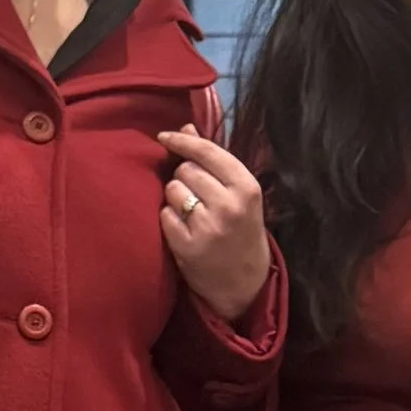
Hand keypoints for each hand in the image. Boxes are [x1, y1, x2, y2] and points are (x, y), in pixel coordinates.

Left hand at [158, 131, 271, 325]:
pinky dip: (169, 219)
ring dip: (175, 197)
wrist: (245, 284)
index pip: (208, 152)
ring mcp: (208, 227)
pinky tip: (183, 228)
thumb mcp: (240, 195)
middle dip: (185, 177)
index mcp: (246, 187)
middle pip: (186, 170)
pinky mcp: (188, 247)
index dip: (183, 140)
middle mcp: (229, 205)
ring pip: (172, 190)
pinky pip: (164, 215)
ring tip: (191, 212)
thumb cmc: (242, 231)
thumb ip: (214, 160)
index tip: (165, 136)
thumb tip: (186, 126)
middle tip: (196, 194)